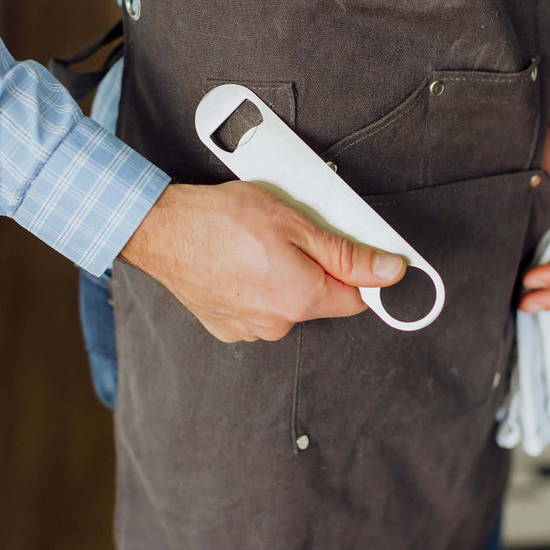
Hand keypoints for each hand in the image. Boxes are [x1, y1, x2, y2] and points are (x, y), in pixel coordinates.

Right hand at [119, 180, 406, 341]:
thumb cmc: (220, 220)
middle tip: (289, 235)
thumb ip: (348, 254)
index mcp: (302, 299)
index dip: (360, 273)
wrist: (159, 229)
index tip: (355, 255)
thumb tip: (390, 271)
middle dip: (314, 269)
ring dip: (282, 278)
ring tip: (256, 246)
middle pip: (319, 299)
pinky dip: (254, 287)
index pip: (357, 299)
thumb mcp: (296, 222)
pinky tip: (238, 261)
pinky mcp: (226, 326)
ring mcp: (249, 329)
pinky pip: (257, 308)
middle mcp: (278, 324)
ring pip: (286, 303)